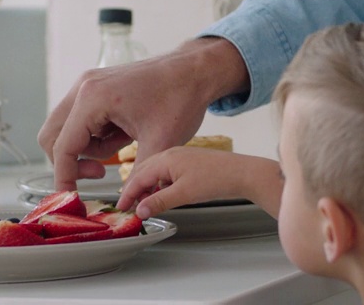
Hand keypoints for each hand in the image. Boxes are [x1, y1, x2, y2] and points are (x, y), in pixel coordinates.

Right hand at [38, 36, 250, 191]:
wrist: (195, 70)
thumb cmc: (180, 99)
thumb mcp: (160, 144)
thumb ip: (137, 177)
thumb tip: (125, 205)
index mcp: (93, 98)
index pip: (63, 147)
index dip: (65, 178)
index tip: (72, 199)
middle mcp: (84, 88)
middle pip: (52, 136)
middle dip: (71, 162)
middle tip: (101, 173)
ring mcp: (88, 85)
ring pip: (66, 129)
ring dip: (88, 147)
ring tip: (124, 145)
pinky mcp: (97, 87)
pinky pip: (81, 119)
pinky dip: (96, 134)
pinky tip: (124, 134)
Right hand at [117, 147, 282, 218]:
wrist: (242, 173)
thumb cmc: (216, 179)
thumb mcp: (183, 194)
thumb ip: (158, 201)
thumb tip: (139, 210)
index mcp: (165, 158)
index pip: (137, 177)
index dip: (127, 194)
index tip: (121, 207)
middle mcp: (171, 153)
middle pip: (143, 171)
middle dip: (135, 189)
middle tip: (130, 207)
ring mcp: (181, 156)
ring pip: (155, 171)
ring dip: (148, 187)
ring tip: (146, 204)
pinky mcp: (189, 161)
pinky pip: (166, 172)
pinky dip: (160, 183)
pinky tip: (164, 194)